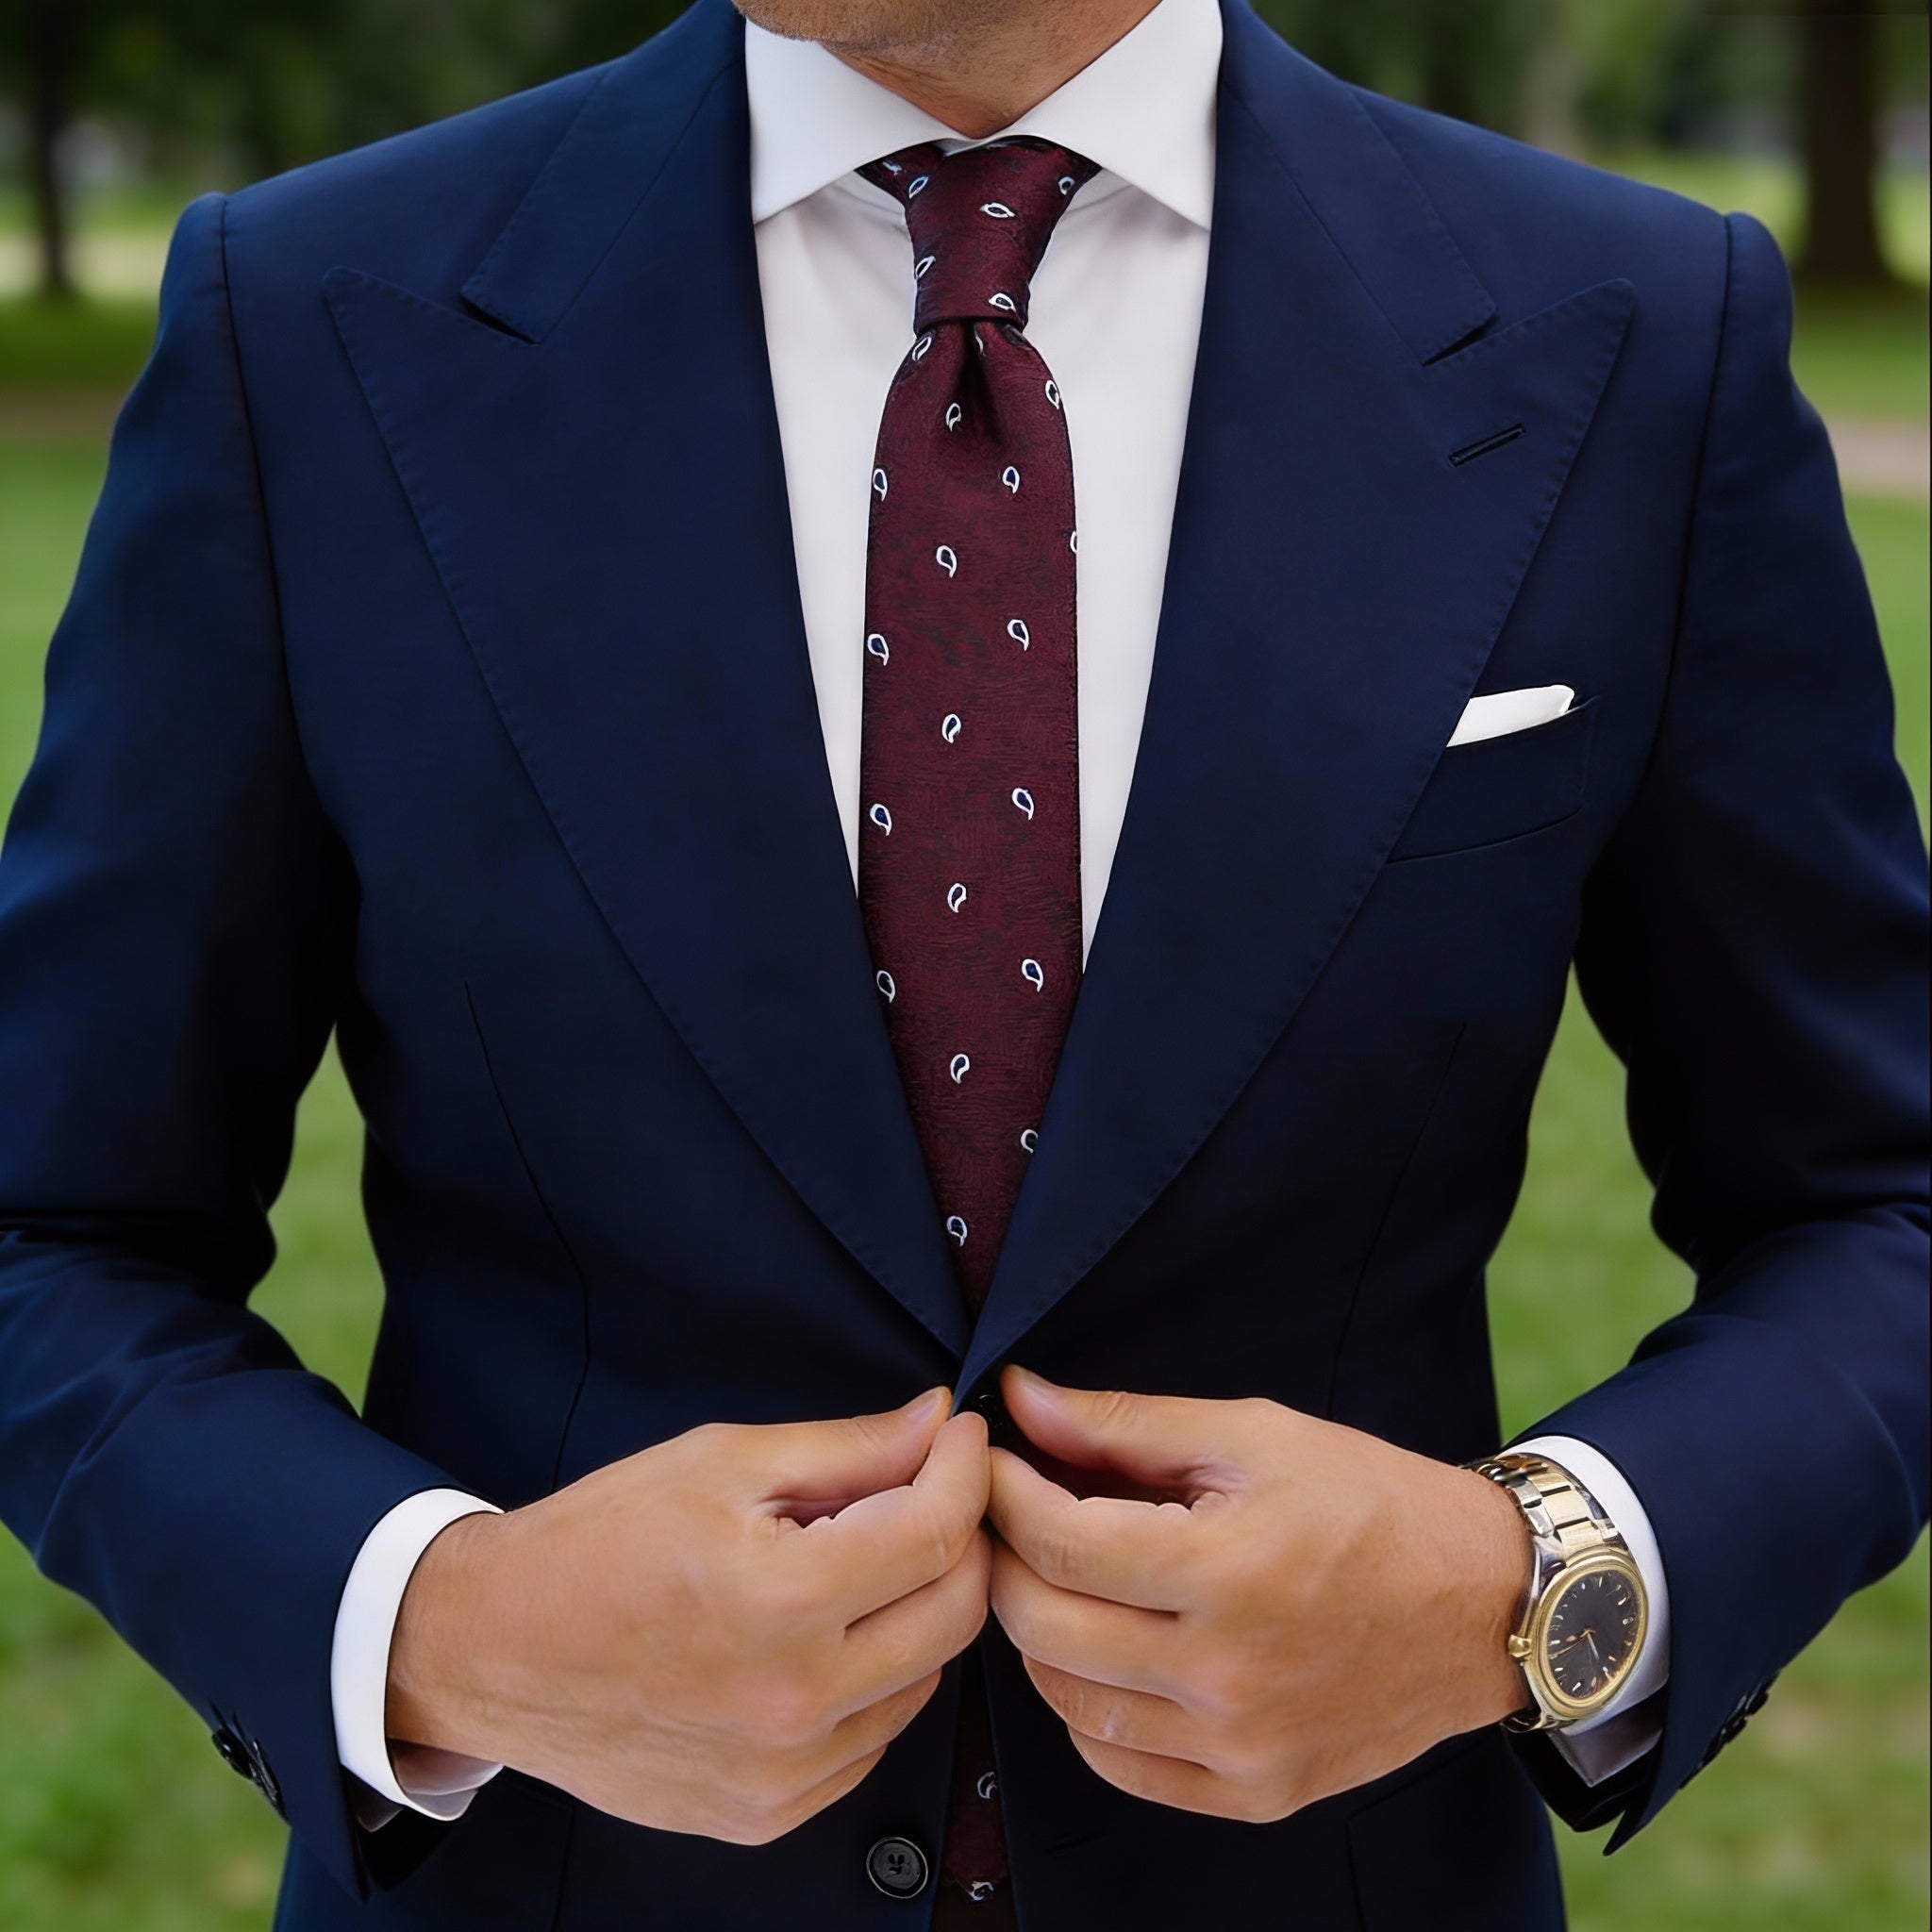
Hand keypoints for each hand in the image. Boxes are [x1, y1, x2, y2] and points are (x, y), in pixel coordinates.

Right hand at [386, 1389, 990, 1843]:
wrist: (492, 1649)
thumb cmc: (597, 1542)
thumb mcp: (721, 1461)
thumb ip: (846, 1448)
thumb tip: (935, 1424)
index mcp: (781, 1599)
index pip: (937, 1533)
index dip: (965, 1471)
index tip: (960, 1439)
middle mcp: (794, 1699)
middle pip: (954, 1614)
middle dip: (961, 1539)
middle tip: (931, 1493)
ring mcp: (783, 1772)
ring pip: (923, 1680)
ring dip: (915, 1612)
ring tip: (858, 1564)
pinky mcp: (767, 1813)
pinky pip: (870, 1740)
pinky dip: (871, 1682)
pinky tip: (822, 1637)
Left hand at [986, 1369, 1529, 1822]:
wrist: (1485, 1605)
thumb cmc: (1374, 1504)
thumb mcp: (1255, 1435)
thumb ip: (1127, 1424)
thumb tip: (1025, 1401)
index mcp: (1228, 1570)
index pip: (1058, 1540)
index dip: (1004, 1492)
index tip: (992, 1460)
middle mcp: (1227, 1673)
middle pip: (1044, 1624)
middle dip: (1004, 1557)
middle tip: (1010, 1515)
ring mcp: (1239, 1746)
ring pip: (1068, 1703)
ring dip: (1038, 1633)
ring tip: (1057, 1577)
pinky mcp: (1255, 1792)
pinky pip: (1121, 1766)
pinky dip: (1087, 1712)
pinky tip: (1102, 1654)